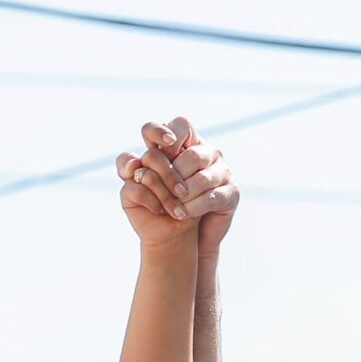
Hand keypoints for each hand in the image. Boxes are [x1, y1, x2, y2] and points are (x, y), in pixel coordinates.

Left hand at [117, 116, 237, 256]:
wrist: (177, 236)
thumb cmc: (157, 204)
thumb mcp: (136, 185)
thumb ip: (128, 168)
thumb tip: (132, 163)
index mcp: (185, 145)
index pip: (180, 125)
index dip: (170, 132)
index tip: (163, 146)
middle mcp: (207, 153)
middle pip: (193, 155)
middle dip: (174, 178)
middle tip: (166, 194)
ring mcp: (222, 171)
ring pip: (203, 177)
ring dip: (184, 196)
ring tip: (173, 209)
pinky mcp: (232, 192)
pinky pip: (213, 196)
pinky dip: (195, 207)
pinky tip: (184, 214)